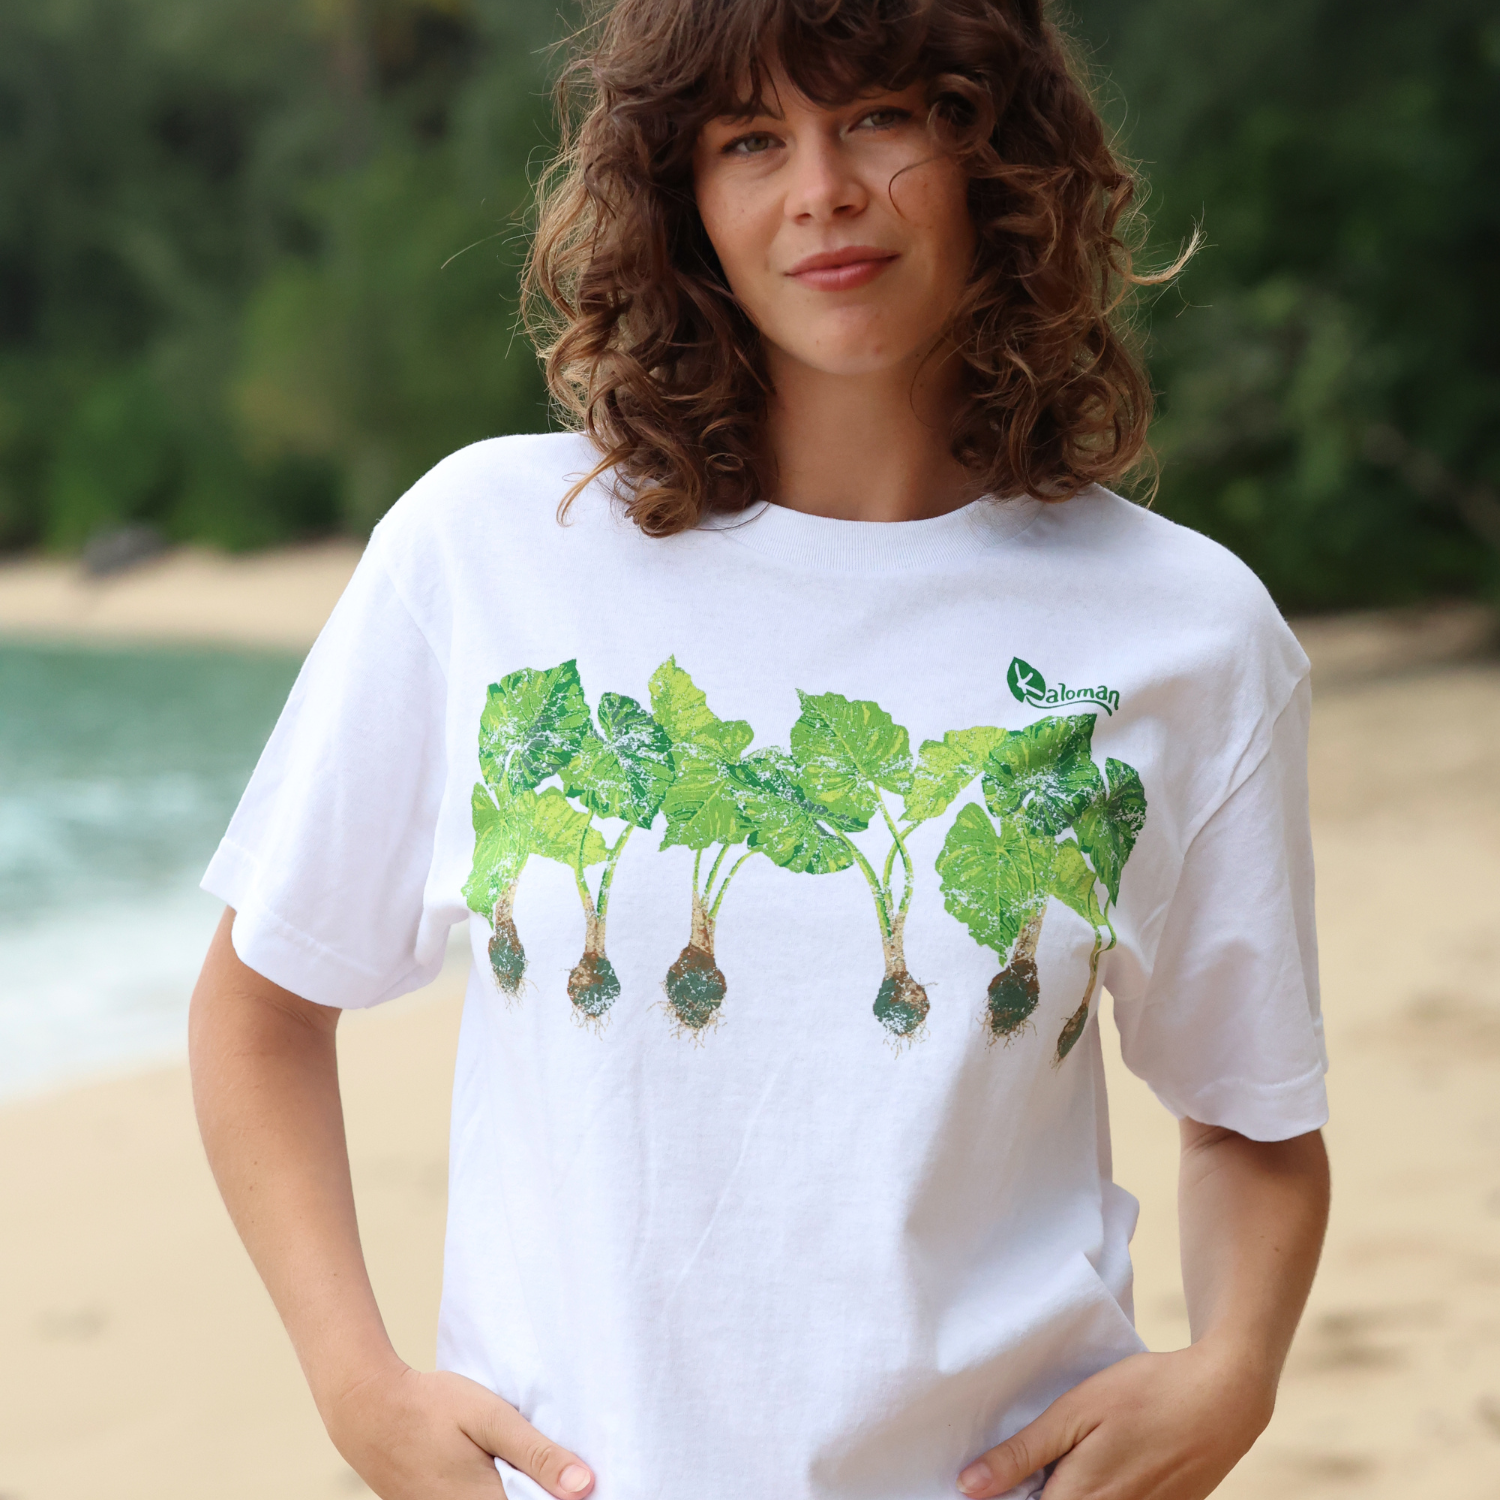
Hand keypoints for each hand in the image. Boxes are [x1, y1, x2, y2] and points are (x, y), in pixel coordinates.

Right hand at [324, 1361, 595, 1499]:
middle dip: (538, 1492)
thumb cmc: (430, 1407)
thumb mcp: (490, 1418)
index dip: (560, 1497)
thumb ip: (537, 1454)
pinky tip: (495, 1468)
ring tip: (518, 1463)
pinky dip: (492, 1490)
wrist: (367, 1410)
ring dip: (515, 1489)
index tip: (579, 1480)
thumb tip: (585, 1487)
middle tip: (555, 1468)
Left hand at [955, 1342, 1274, 1499]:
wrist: (1223, 1398)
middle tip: (1024, 1472)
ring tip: (1065, 1466)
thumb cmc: (1146, 1394)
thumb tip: (970, 1487)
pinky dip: (1097, 1494)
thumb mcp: (1075, 1411)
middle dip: (1033, 1496)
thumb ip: (1023, 1454)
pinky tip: (1096, 1470)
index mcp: (1080, 1498)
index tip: (985, 1488)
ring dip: (1066, 1494)